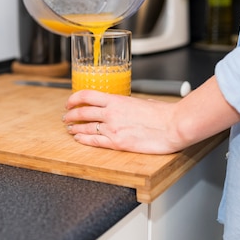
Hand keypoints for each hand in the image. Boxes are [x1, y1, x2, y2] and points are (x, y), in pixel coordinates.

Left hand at [62, 89, 185, 153]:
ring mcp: (112, 129)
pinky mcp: (117, 143)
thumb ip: (129, 106)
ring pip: (85, 127)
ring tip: (70, 129)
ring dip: (74, 128)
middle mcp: (111, 113)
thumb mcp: (142, 102)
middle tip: (66, 117)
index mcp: (117, 100)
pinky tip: (78, 139)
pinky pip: (94, 141)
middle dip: (71, 115)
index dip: (74, 98)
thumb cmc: (163, 114)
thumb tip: (126, 108)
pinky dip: (83, 139)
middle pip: (82, 112)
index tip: (70, 102)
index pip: (87, 95)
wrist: (173, 126)